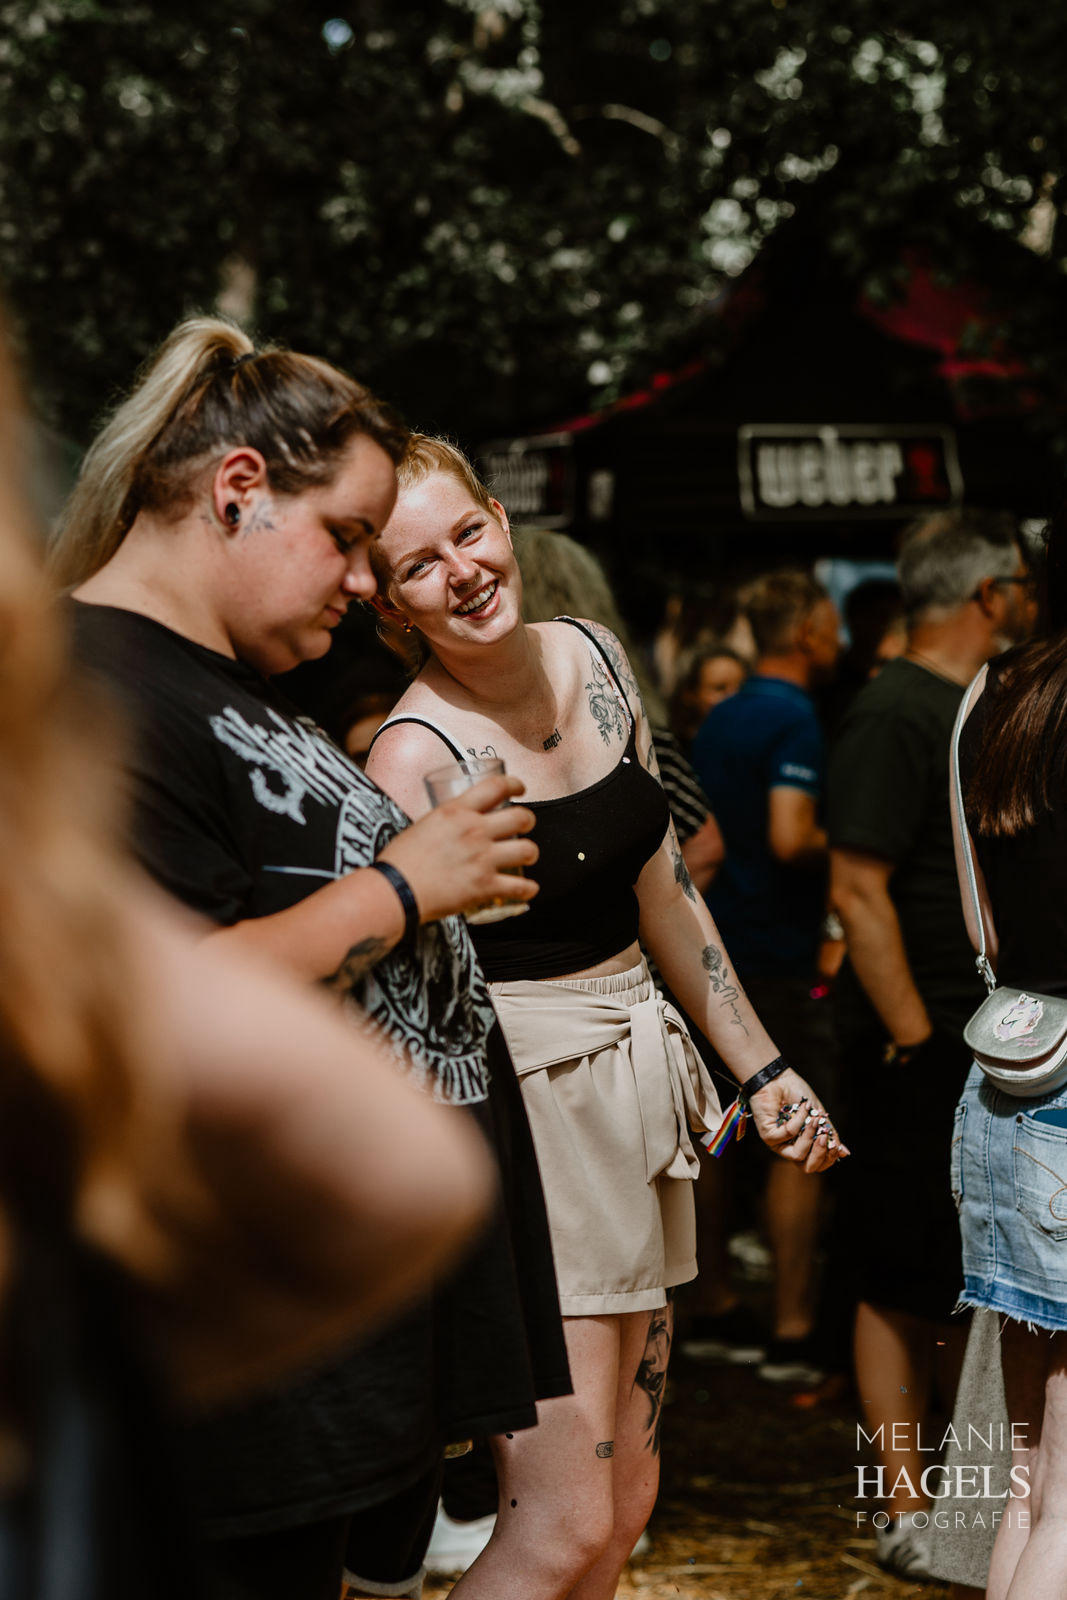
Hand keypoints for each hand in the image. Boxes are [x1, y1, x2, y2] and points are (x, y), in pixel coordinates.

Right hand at [378, 774, 538, 923]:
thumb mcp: (423, 825)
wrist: (395, 889)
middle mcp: (474, 831)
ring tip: (527, 856)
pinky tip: (528, 889)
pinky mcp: (485, 886)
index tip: (520, 789)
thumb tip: (453, 827)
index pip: (496, 786)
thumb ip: (445, 823)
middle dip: (528, 820)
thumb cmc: (400, 860)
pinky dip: (528, 889)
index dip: (515, 784)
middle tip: (526, 825)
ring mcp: (482, 858)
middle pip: (521, 817)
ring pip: (527, 849)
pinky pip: (520, 886)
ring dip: (531, 852)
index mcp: (456, 811)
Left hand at [745, 1067, 849, 1172]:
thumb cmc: (797, 1095)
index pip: (817, 1164)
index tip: (836, 1146)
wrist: (778, 1078)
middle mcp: (790, 1148)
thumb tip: (844, 1152)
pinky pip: (786, 1136)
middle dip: (820, 1154)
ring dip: (809, 1136)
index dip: (829, 1159)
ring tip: (814, 1120)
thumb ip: (829, 1133)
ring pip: (797, 1156)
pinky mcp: (768, 1135)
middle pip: (807, 1167)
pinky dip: (797, 1121)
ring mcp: (778, 1143)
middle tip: (825, 1137)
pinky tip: (801, 1108)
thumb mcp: (818, 1115)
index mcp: (803, 1145)